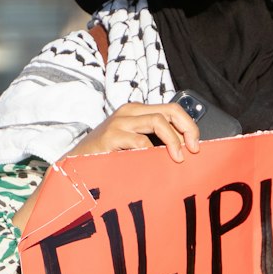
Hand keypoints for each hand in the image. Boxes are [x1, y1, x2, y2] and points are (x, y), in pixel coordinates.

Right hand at [72, 102, 200, 162]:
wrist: (76, 164)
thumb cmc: (108, 155)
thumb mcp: (135, 144)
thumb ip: (156, 141)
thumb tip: (185, 149)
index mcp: (138, 112)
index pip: (173, 109)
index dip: (189, 125)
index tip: (196, 146)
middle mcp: (130, 112)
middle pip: (170, 111)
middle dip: (187, 129)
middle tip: (193, 150)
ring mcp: (119, 123)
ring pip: (158, 121)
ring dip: (173, 141)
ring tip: (177, 158)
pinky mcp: (110, 137)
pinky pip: (139, 141)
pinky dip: (150, 152)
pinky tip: (150, 163)